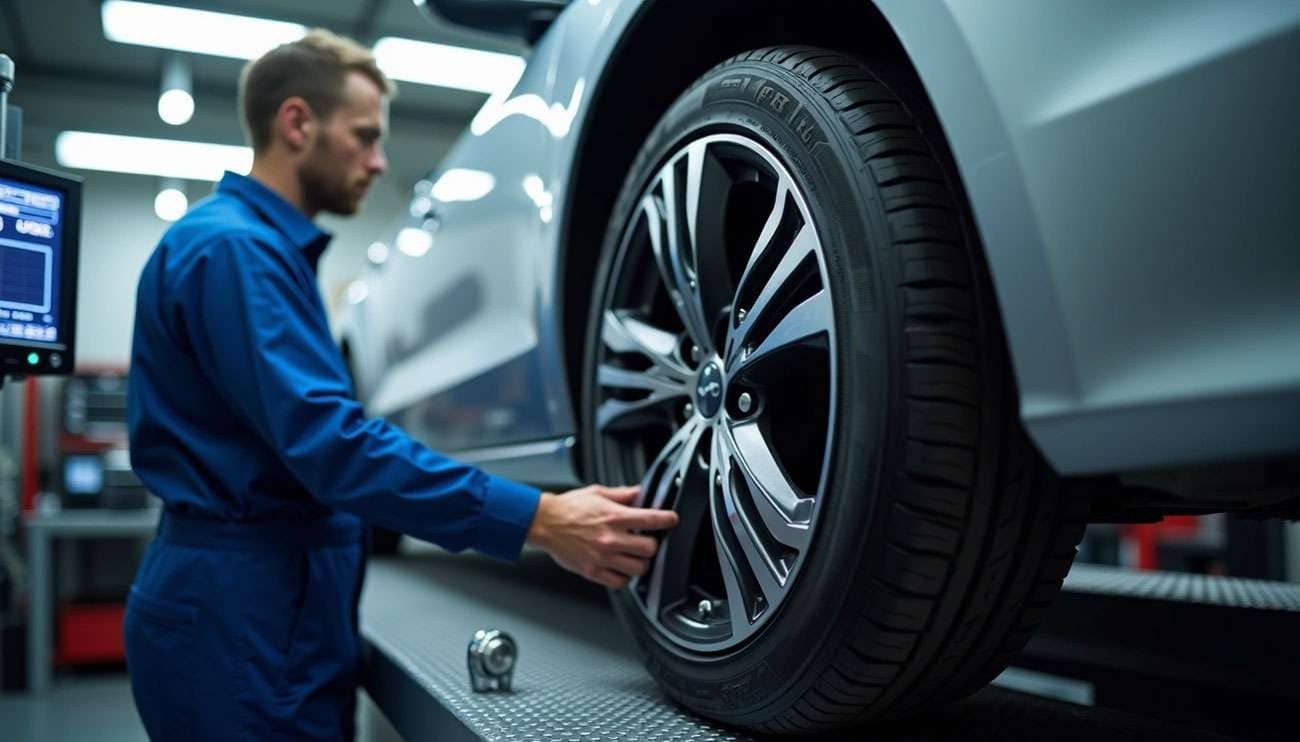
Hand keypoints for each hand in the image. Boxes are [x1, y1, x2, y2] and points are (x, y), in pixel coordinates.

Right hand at [525, 484, 678, 588]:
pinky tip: (620, 568)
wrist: (544, 522)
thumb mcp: (598, 493)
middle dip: (652, 544)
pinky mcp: (593, 571)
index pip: (651, 519)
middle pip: (649, 548)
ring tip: (634, 556)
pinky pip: (619, 582)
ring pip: (638, 568)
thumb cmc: (568, 508)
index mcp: (614, 517)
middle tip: (647, 541)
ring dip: (640, 563)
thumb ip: (622, 494)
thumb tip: (640, 492)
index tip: (672, 520)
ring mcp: (602, 557)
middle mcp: (610, 538)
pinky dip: (624, 577)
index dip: (667, 520)